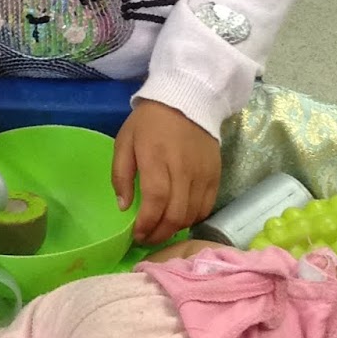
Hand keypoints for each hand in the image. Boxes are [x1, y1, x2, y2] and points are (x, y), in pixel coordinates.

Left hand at [112, 99, 219, 244]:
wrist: (187, 99)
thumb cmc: (150, 122)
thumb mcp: (124, 141)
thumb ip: (120, 174)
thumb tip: (123, 207)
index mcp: (156, 158)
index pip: (155, 200)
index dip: (147, 223)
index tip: (137, 234)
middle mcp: (183, 169)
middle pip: (176, 214)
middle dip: (159, 234)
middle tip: (147, 238)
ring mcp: (202, 173)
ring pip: (192, 214)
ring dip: (175, 229)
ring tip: (161, 229)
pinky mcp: (216, 175)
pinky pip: (206, 207)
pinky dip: (193, 219)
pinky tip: (180, 218)